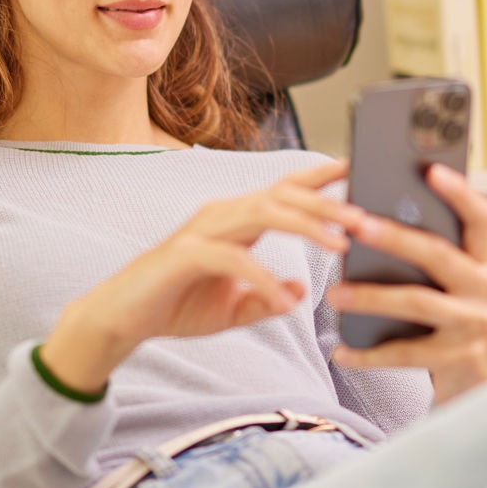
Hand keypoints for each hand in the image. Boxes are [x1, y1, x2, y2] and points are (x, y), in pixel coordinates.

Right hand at [42, 160, 363, 392]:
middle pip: (282, 195)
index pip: (285, 190)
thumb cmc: (175, 305)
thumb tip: (300, 289)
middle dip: (326, 202)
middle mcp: (222, 216)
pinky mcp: (184, 255)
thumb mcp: (233, 308)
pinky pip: (233, 259)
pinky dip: (262, 278)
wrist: (121, 320)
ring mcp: (202, 231)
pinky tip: (284, 301)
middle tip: (365, 215)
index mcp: (237, 221)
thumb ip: (267, 296)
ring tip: (339, 244)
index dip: (321, 177)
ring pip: (262, 213)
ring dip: (305, 225)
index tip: (357, 168)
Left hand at [328, 162, 486, 403]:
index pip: (482, 218)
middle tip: (355, 225)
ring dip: (372, 296)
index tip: (430, 169)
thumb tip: (372, 224)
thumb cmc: (451, 333)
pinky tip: (341, 350)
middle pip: (439, 254)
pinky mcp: (461, 360)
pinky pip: (407, 353)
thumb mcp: (449, 292)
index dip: (460, 192)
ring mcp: (477, 326)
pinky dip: (369, 353)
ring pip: (418, 302)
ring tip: (334, 293)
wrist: (477, 395)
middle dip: (395, 237)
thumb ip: (427, 263)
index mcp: (484, 266)